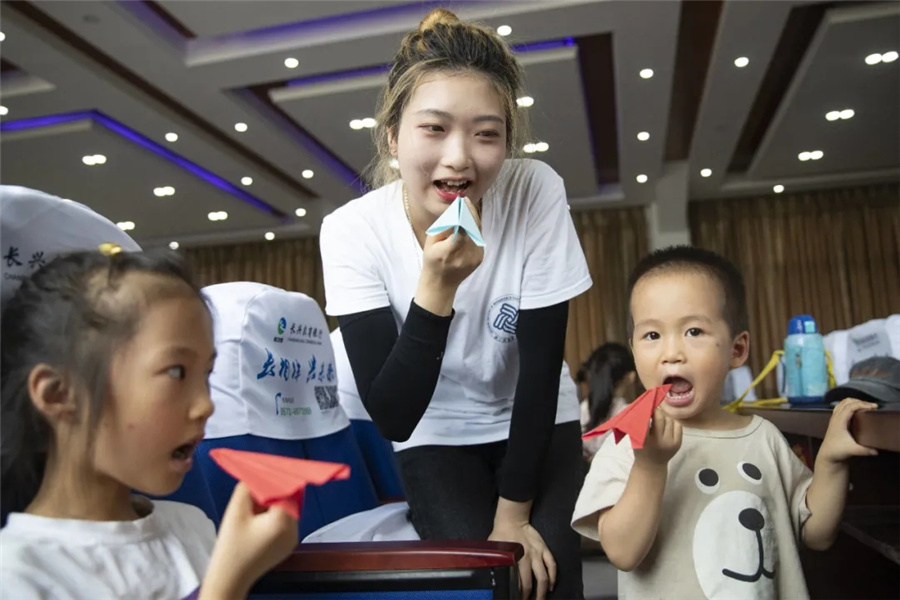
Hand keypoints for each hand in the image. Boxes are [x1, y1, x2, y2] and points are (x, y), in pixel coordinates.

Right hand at [200, 483, 298, 598]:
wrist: (229, 580)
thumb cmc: (230, 547)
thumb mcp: (236, 511)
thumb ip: (248, 487)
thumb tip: (257, 473)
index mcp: (284, 521)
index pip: (287, 489)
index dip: (276, 477)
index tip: (265, 468)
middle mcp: (294, 529)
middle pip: (289, 499)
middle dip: (273, 489)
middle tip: (255, 486)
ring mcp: (292, 539)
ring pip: (287, 510)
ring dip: (273, 503)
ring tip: (253, 504)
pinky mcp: (287, 546)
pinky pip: (285, 522)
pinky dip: (274, 515)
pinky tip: (257, 518)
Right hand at [421, 197, 483, 289]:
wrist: (442, 284)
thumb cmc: (432, 260)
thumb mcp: (431, 242)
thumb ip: (444, 227)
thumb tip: (456, 210)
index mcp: (448, 252)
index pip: (461, 231)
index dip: (464, 215)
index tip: (462, 202)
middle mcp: (464, 256)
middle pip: (472, 229)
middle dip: (470, 212)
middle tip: (465, 200)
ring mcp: (474, 258)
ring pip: (477, 231)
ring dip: (473, 218)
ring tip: (466, 207)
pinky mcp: (480, 257)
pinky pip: (478, 238)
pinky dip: (473, 228)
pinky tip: (467, 222)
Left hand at [489, 519, 555, 599]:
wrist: (512, 520)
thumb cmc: (501, 535)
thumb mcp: (494, 550)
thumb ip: (496, 563)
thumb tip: (494, 576)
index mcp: (514, 559)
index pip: (518, 583)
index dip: (518, 594)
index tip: (517, 599)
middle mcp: (527, 558)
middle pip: (531, 582)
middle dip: (531, 596)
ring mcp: (538, 554)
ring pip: (544, 576)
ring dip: (544, 590)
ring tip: (542, 599)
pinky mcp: (544, 549)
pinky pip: (552, 565)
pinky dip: (553, 576)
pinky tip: (551, 585)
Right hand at [633, 408, 681, 466]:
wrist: (652, 466)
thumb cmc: (641, 449)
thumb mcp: (635, 438)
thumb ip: (638, 424)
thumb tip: (643, 406)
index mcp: (645, 440)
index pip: (646, 420)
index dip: (646, 411)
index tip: (645, 406)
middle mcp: (659, 441)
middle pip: (660, 417)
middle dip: (656, 410)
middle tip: (652, 409)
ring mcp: (670, 442)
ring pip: (670, 420)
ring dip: (664, 416)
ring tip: (659, 418)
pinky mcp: (678, 443)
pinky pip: (678, 425)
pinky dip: (672, 422)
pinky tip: (666, 424)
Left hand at [818, 398, 877, 463]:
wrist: (827, 455)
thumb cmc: (838, 451)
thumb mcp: (852, 450)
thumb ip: (865, 450)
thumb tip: (877, 451)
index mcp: (839, 420)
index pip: (850, 407)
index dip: (862, 404)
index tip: (874, 407)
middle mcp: (835, 417)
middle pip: (846, 402)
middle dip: (859, 401)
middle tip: (871, 406)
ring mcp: (834, 418)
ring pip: (843, 403)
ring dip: (854, 402)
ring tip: (865, 406)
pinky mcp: (834, 421)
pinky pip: (841, 407)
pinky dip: (849, 405)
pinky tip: (856, 410)